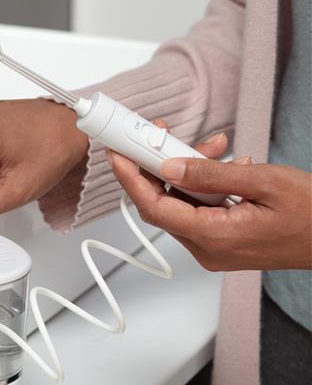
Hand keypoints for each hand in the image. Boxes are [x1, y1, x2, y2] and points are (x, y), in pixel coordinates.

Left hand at [107, 120, 311, 270]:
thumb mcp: (266, 182)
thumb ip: (213, 175)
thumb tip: (172, 165)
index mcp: (214, 237)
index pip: (155, 207)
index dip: (131, 179)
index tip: (118, 154)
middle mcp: (206, 249)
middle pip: (162, 206)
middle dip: (156, 167)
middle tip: (160, 135)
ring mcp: (212, 249)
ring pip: (180, 206)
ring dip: (185, 173)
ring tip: (213, 146)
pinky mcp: (219, 243)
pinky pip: (196, 212)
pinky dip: (200, 186)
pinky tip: (223, 167)